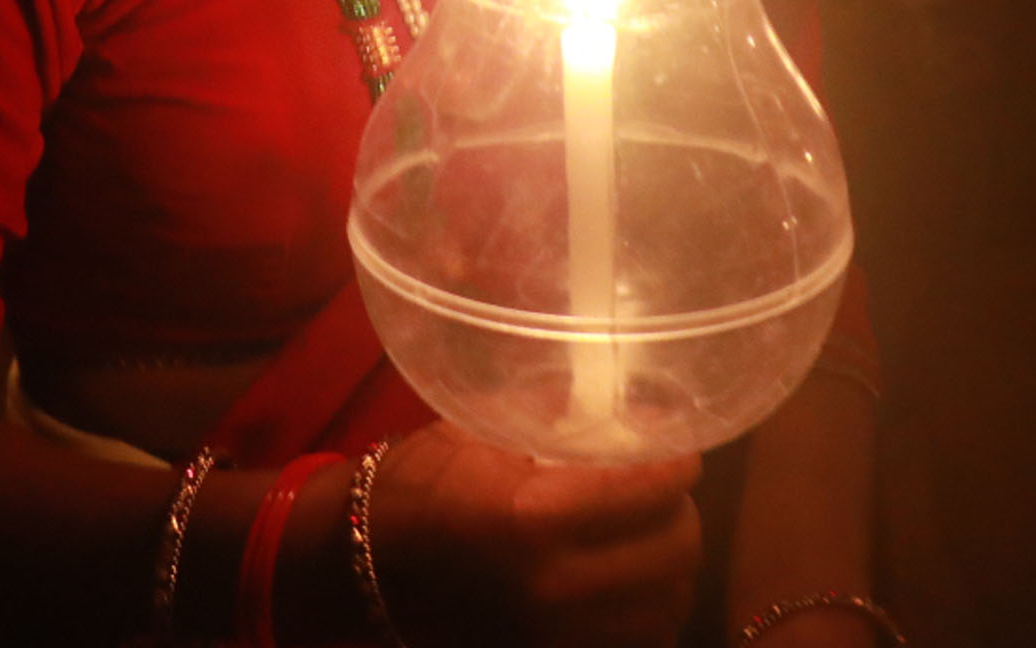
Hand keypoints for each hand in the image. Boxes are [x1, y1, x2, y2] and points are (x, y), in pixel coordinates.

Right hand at [363, 426, 702, 647]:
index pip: (649, 487)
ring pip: (667, 607)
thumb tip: (634, 412)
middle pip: (673, 551)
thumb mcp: (479, 434)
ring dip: (669, 571)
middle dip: (677, 515)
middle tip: (665, 496)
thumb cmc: (416, 487)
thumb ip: (555, 421)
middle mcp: (555, 587)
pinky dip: (647, 618)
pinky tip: (630, 591)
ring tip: (652, 543)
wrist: (356, 570)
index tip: (679, 451)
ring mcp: (557, 639)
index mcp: (533, 516)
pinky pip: (638, 644)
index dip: (676, 463)